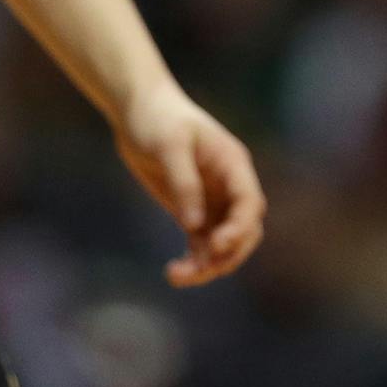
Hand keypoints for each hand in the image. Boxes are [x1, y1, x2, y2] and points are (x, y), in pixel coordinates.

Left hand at [114, 82, 266, 287]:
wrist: (136, 111)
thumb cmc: (158, 119)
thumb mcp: (169, 145)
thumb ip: (184, 183)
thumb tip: (193, 225)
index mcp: (233, 165)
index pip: (250, 203)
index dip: (240, 229)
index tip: (217, 246)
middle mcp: (228, 186)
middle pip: (244, 231)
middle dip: (227, 254)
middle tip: (198, 270)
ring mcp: (212, 200)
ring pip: (223, 244)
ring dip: (208, 265)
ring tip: (177, 275)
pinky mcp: (192, 210)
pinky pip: (201, 244)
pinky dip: (194, 261)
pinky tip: (175, 270)